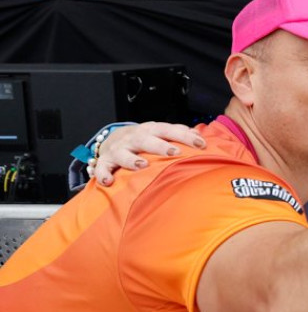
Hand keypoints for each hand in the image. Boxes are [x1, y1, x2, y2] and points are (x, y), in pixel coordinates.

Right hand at [91, 122, 206, 185]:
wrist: (111, 138)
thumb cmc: (143, 138)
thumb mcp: (160, 132)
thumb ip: (178, 133)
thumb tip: (198, 135)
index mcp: (151, 130)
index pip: (170, 130)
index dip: (185, 136)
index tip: (201, 144)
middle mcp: (134, 138)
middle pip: (147, 139)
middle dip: (160, 145)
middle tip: (175, 152)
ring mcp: (119, 149)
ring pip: (123, 153)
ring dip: (132, 160)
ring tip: (143, 165)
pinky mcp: (105, 161)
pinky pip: (102, 168)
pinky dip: (103, 174)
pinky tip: (109, 181)